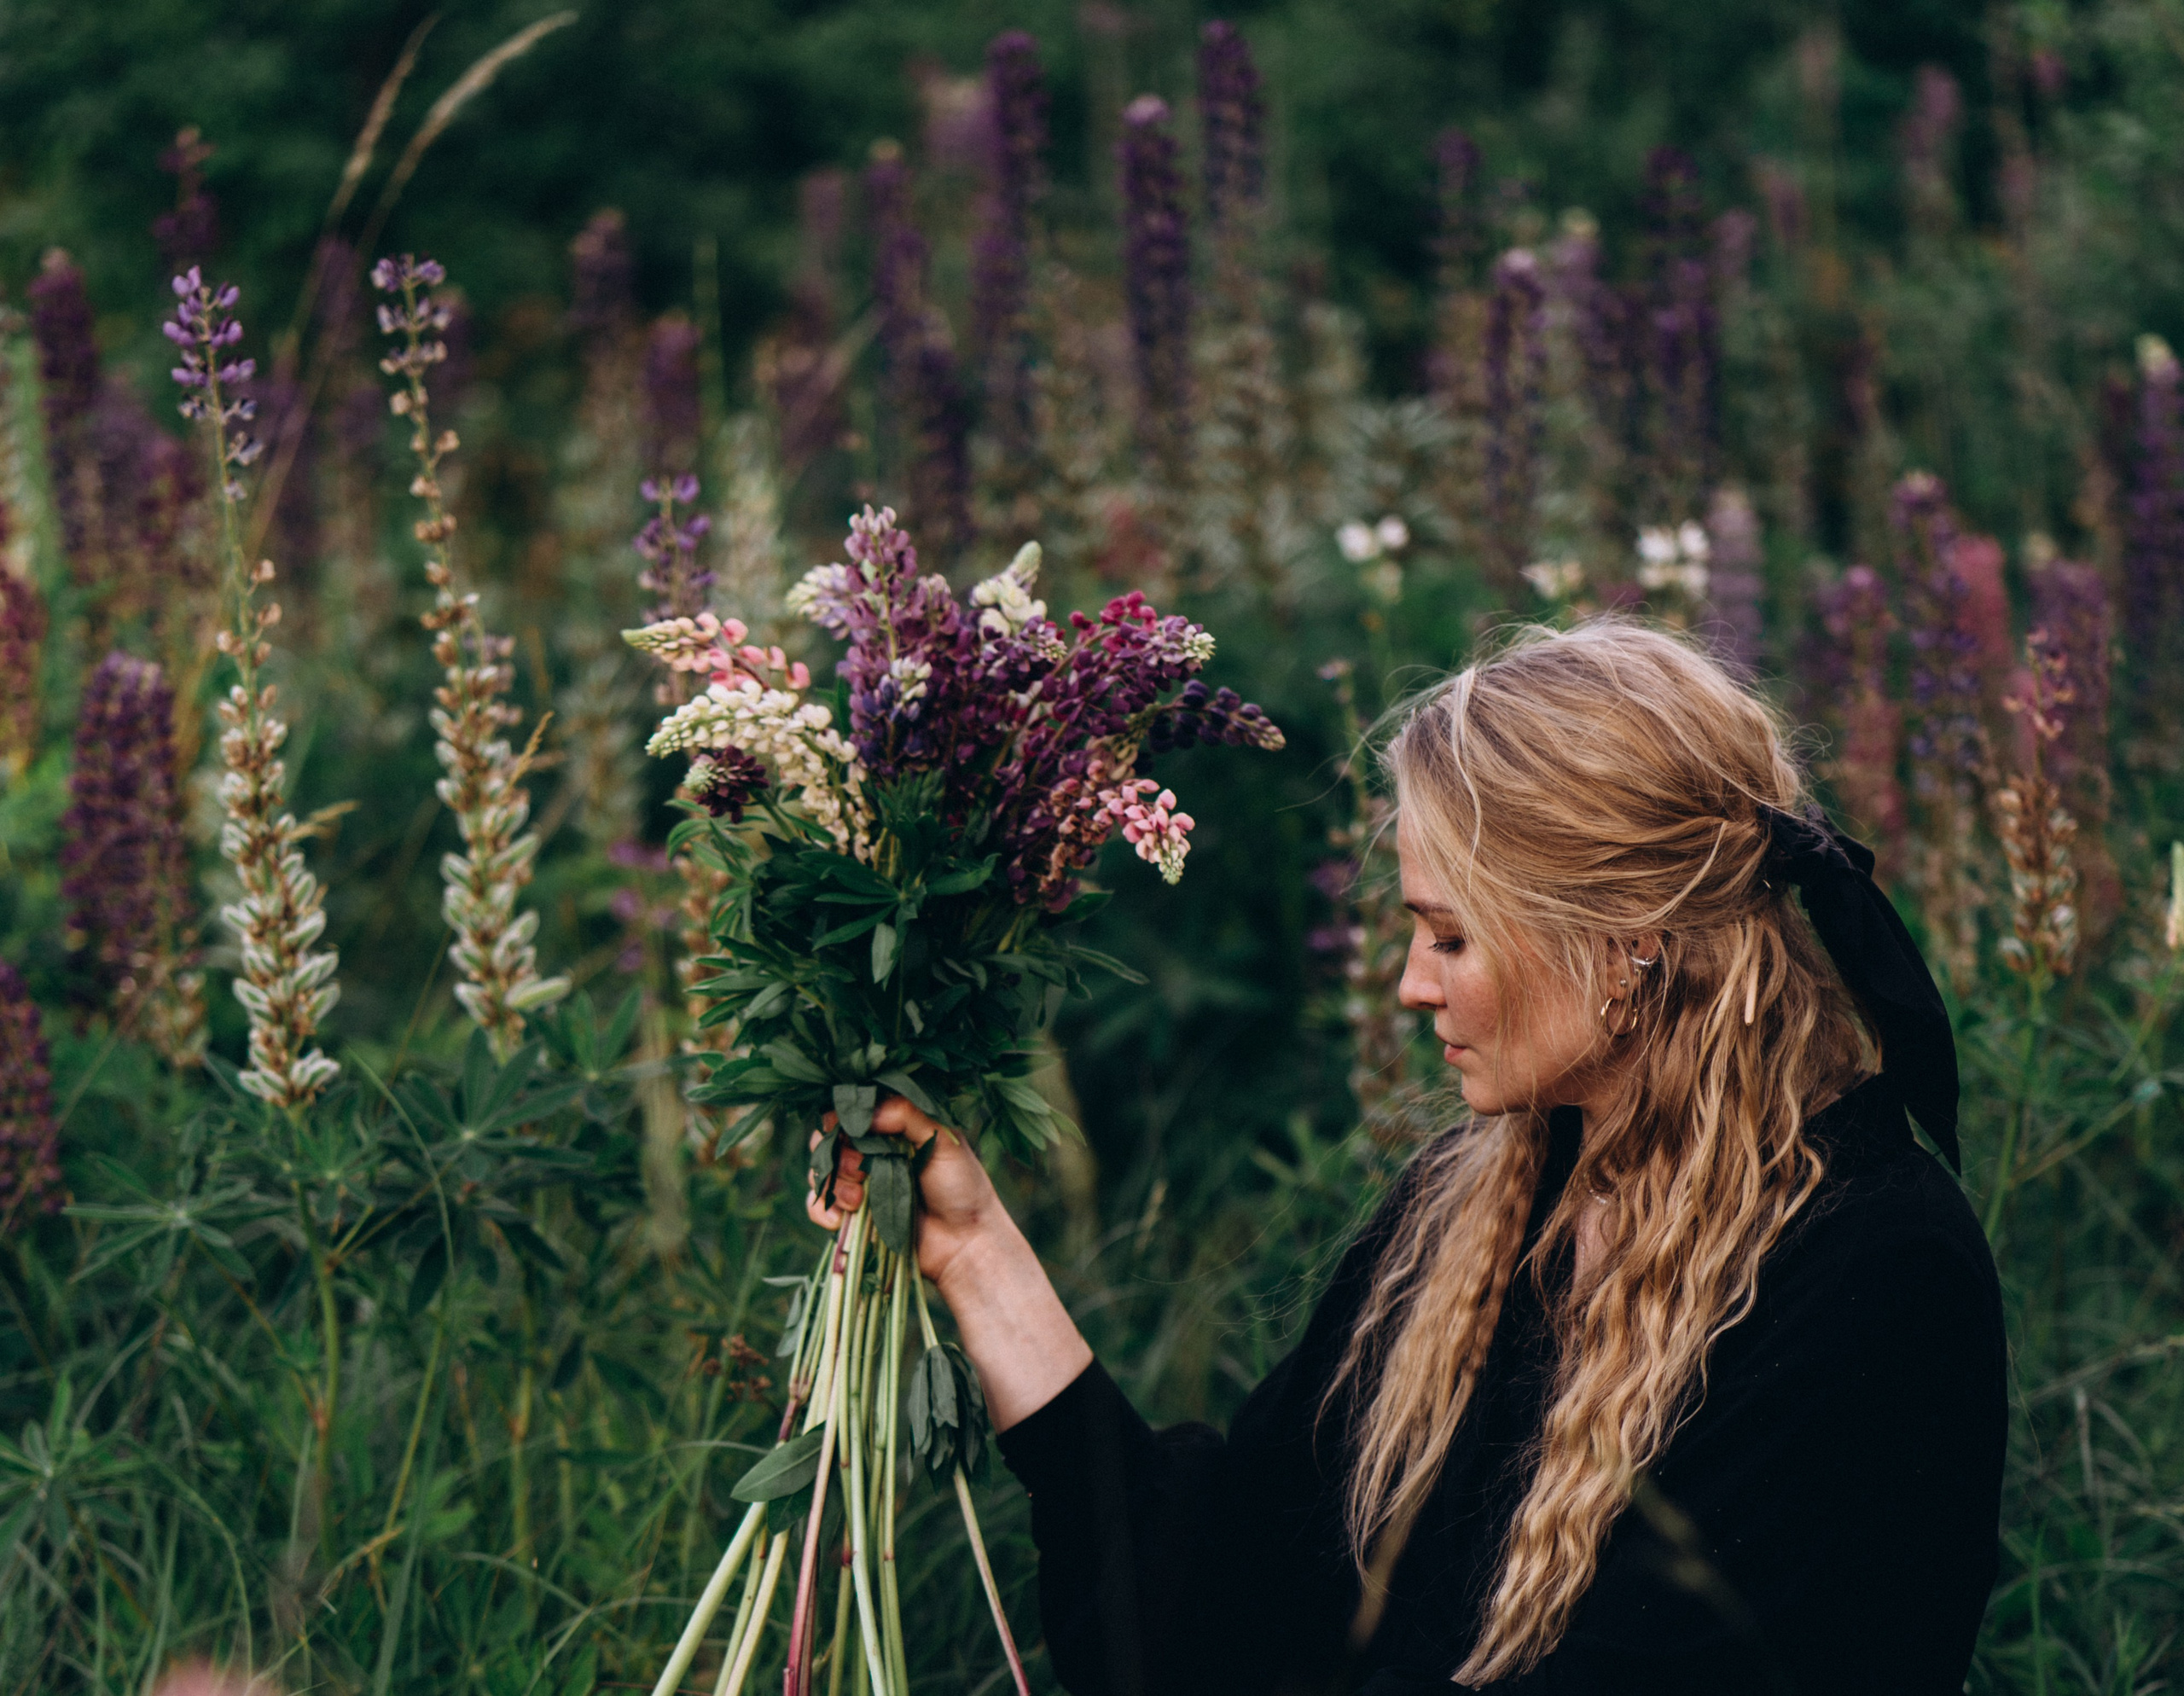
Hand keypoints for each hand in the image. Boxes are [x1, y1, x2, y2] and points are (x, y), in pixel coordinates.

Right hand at [807, 1095, 1015, 1290]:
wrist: (964, 1242)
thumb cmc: (961, 1185)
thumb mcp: (943, 1139)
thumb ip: (908, 1115)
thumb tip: (865, 1112)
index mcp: (892, 1127)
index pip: (851, 1111)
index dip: (843, 1118)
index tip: (851, 1131)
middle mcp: (871, 1152)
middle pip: (828, 1140)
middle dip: (837, 1154)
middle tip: (860, 1170)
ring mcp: (859, 1184)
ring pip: (820, 1172)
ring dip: (834, 1184)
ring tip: (859, 1200)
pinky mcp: (852, 1215)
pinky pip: (818, 1206)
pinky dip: (823, 1211)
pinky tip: (841, 1219)